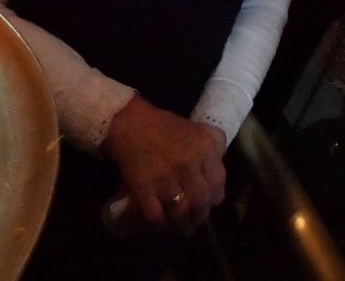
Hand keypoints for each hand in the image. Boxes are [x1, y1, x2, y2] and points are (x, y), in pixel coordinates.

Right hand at [102, 96, 225, 235]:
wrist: (124, 120)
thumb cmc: (160, 125)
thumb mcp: (194, 128)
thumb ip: (213, 143)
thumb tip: (220, 163)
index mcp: (204, 148)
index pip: (218, 186)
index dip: (213, 198)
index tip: (206, 201)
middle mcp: (188, 164)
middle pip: (201, 203)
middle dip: (198, 215)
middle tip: (192, 217)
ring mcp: (165, 177)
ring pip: (181, 213)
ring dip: (181, 223)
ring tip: (178, 225)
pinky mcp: (142, 187)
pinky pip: (156, 215)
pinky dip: (160, 223)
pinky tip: (160, 221)